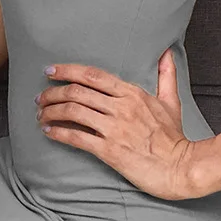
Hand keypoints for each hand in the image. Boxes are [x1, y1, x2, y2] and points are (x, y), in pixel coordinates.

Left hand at [36, 47, 203, 199]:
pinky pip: (77, 137)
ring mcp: (114, 129)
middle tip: (40, 97)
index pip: (92, 75)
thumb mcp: (171, 101)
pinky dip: (59, 132)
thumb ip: (166, 75)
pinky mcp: (110, 150)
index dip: (67, 70)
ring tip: (40, 114)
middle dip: (53, 92)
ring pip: (73, 112)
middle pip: (77, 92)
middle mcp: (120, 107)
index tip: (50, 70)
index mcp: (131, 93)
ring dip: (52, 111)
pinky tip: (48, 131)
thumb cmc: (174, 137)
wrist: (181, 167)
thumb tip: (166, 53)